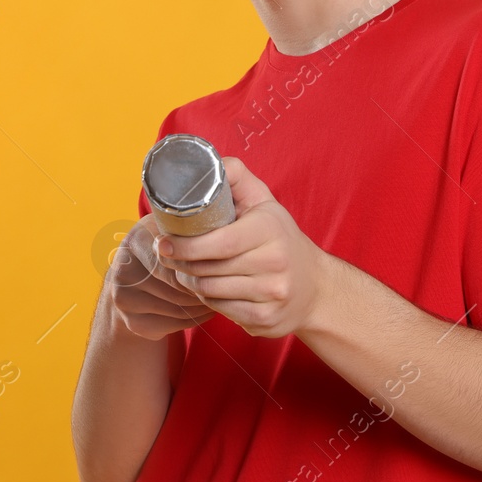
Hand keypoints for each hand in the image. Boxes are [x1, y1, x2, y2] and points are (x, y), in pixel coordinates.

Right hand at [106, 214, 214, 340]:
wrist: (134, 275)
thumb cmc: (166, 246)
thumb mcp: (173, 230)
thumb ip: (190, 232)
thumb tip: (222, 241)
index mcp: (135, 240)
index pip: (172, 260)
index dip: (198, 266)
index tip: (220, 265)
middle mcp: (123, 270)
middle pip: (176, 287)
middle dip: (204, 287)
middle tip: (225, 285)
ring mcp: (124, 299)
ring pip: (179, 308)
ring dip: (204, 304)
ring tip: (220, 295)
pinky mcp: (133, 323)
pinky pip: (175, 324)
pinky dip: (196, 318)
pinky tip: (207, 309)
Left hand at [154, 157, 333, 338]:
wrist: (316, 286)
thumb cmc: (280, 238)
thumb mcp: (264, 202)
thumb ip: (236, 177)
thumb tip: (209, 161)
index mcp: (269, 229)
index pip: (219, 242)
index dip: (186, 245)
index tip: (165, 243)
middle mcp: (274, 262)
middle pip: (209, 269)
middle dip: (182, 264)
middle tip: (171, 257)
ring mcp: (271, 294)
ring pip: (210, 292)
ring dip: (191, 282)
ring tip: (187, 271)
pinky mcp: (266, 319)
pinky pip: (220, 310)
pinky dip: (208, 300)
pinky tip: (210, 289)